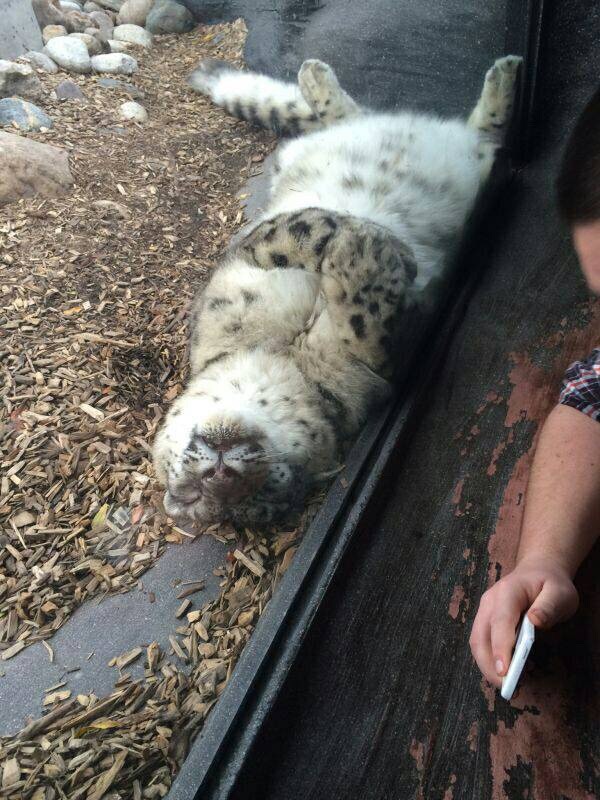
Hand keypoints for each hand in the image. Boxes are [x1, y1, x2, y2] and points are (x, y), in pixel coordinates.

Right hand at [469, 557, 578, 686]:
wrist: (537, 570)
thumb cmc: (550, 584)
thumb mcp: (560, 593)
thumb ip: (549, 607)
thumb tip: (535, 622)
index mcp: (508, 592)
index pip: (500, 622)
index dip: (501, 648)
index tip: (505, 672)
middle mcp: (490, 601)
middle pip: (480, 637)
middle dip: (489, 665)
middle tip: (508, 688)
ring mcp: (484, 610)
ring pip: (477, 642)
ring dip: (488, 666)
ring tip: (510, 685)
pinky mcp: (485, 620)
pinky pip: (483, 643)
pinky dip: (491, 661)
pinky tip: (509, 671)